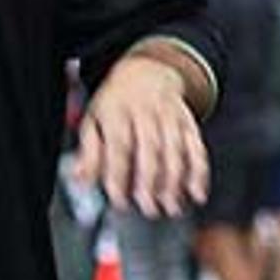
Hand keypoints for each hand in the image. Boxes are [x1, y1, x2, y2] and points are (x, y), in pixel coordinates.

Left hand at [73, 57, 208, 220]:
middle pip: (151, 149)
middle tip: (148, 208)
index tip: (119, 199)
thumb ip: (89, 152)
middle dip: (150, 182)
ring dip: (176, 182)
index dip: (119, 175)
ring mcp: (170, 116)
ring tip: (171, 207)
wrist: (146, 71)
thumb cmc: (115, 103)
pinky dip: (200, 172)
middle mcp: (146, 112)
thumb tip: (80, 179)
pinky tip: (197, 193)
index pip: (119, 146)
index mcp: (118, 112)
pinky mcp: (188, 121)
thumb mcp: (94, 120)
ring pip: (176, 150)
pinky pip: (197, 147)